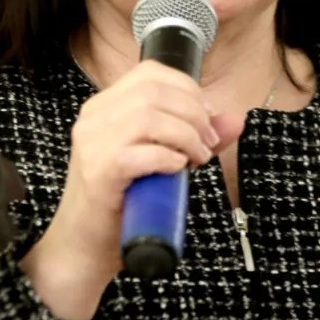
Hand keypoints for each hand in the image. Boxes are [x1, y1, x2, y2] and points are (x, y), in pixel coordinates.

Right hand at [20, 61, 244, 319]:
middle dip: (193, 113)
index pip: (150, 73)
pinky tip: (177, 171)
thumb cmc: (122, 203)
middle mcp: (94, 117)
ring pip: (148, 116)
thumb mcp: (161, 161)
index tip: (206, 119)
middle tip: (207, 144)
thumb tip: (235, 118)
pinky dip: (168, 158)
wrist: (84, 247)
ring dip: (185, 136)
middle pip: (154, 90)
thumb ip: (196, 137)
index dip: (188, 90)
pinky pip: (141, 151)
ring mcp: (92, 143)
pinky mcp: (99, 171)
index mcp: (105, 107)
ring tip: (196, 159)